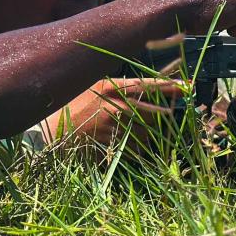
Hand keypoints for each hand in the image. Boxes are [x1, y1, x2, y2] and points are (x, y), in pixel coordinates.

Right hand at [43, 77, 181, 145]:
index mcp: (111, 89)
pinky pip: (135, 150)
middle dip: (165, 115)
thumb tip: (143, 89)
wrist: (48, 132)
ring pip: (148, 134)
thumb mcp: (93, 88)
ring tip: (138, 131)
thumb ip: (117, 88)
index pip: (147, 85)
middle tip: (170, 115)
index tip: (186, 86)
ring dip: (150, 134)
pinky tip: (128, 146)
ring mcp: (115, 129)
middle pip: (155, 112)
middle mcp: (116, 107)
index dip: (169, 86)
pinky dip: (137, 149)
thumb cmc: (70, 106)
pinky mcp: (112, 147)